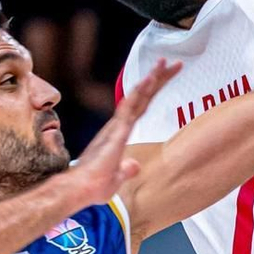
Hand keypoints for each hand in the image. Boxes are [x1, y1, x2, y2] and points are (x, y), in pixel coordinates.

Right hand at [61, 58, 175, 211]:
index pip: (140, 107)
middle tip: (174, 63)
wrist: (79, 190)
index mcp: (119, 133)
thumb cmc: (93, 187)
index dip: (153, 91)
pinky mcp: (116, 132)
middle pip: (141, 97)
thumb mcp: (116, 178)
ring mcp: (117, 127)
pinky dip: (140, 92)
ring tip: (164, 62)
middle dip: (158, 78)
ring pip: (137, 97)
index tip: (166, 76)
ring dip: (152, 79)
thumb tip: (135, 165)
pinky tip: (150, 79)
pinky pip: (130, 107)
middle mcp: (118, 125)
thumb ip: (126, 170)